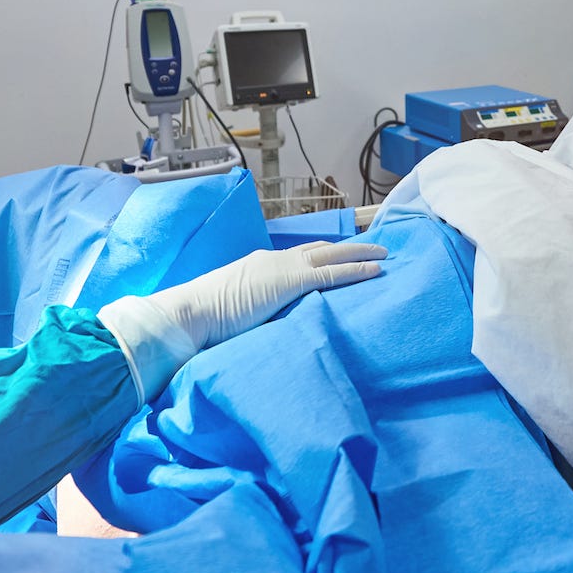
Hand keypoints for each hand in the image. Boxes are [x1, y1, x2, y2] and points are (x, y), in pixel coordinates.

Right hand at [98, 238, 386, 400]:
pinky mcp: (290, 282)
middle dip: (347, 246)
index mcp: (258, 266)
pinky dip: (356, 269)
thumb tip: (260, 328)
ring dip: (360, 252)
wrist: (188, 316)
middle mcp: (273, 260)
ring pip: (332, 254)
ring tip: (384, 253)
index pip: (297, 256)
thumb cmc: (202, 323)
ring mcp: (282, 268)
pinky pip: (332, 273)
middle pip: (319, 248)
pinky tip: (376, 269)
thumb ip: (252, 312)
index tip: (339, 252)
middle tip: (372, 245)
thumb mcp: (232, 312)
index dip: (321, 253)